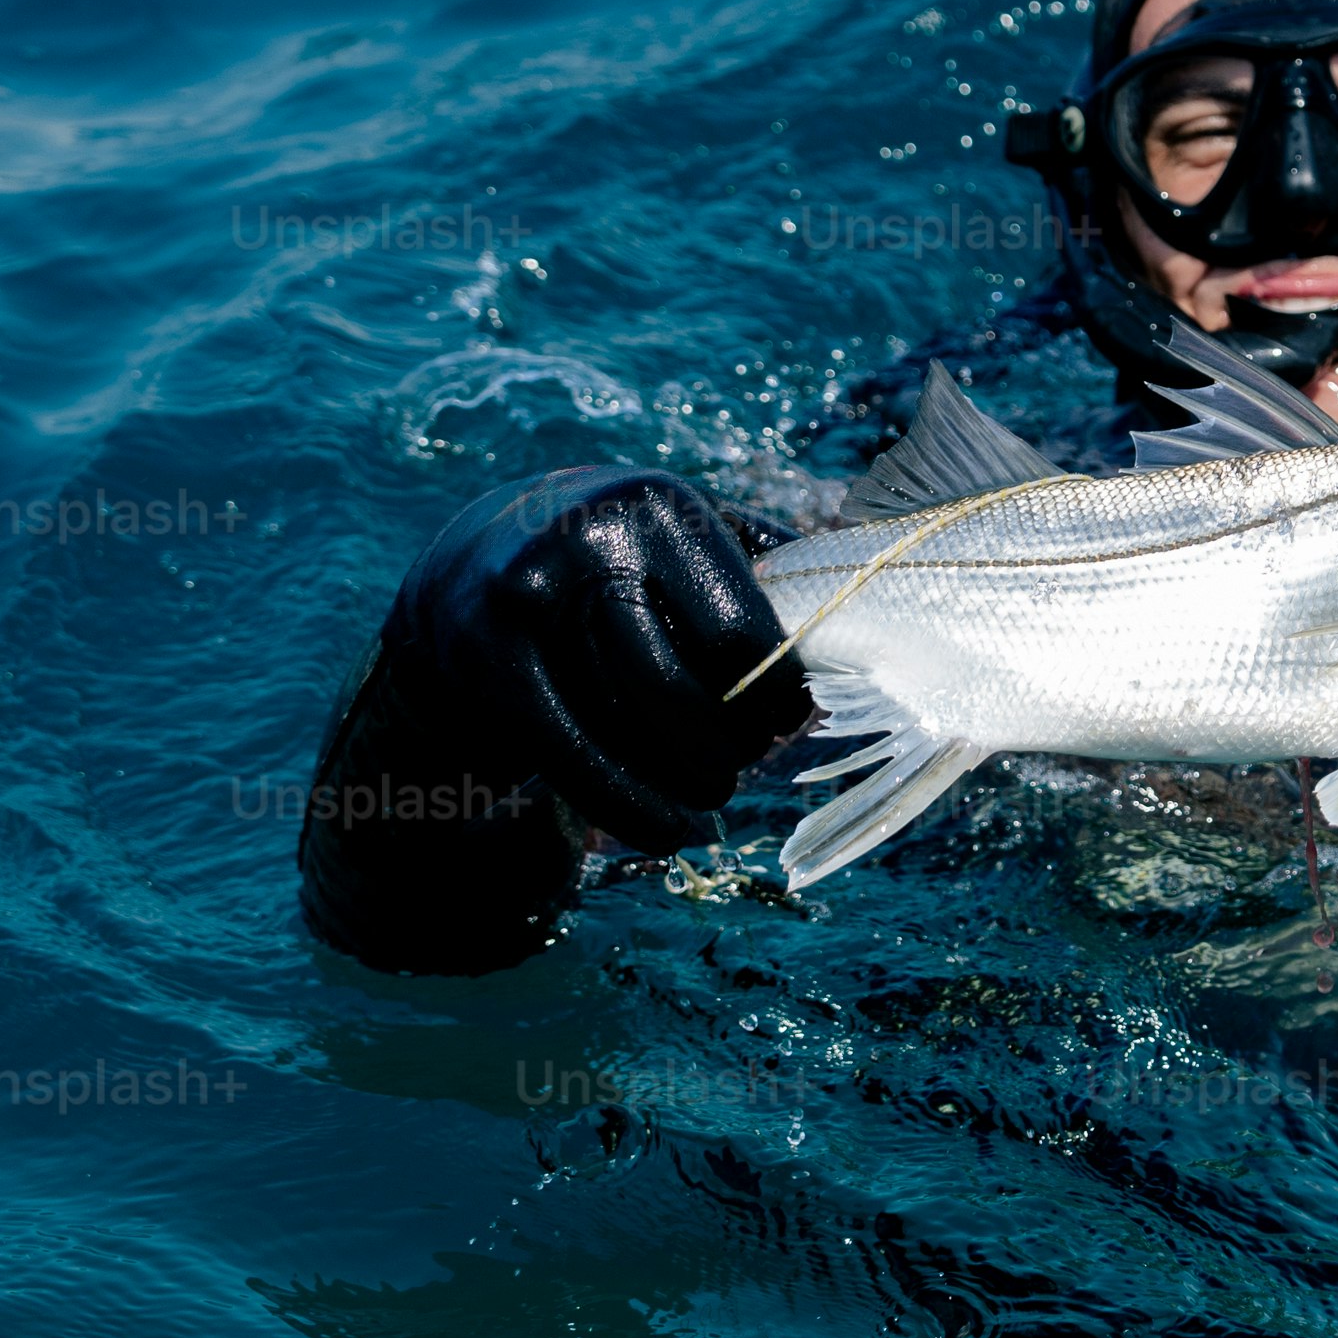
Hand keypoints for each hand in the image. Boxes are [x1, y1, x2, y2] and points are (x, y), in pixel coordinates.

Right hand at [402, 467, 805, 852]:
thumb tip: (861, 620)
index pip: (742, 634)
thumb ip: (769, 560)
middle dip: (729, 748)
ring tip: (708, 796)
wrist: (475, 561)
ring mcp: (529, 599)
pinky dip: (628, 808)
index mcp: (661, 507)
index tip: (787, 721)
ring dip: (684, 785)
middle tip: (742, 766)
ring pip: (629, 728)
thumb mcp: (687, 532)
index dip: (777, 696)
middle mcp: (590, 540)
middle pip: (684, 689)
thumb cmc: (623, 557)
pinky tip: (664, 830)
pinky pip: (572, 756)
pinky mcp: (485, 659)